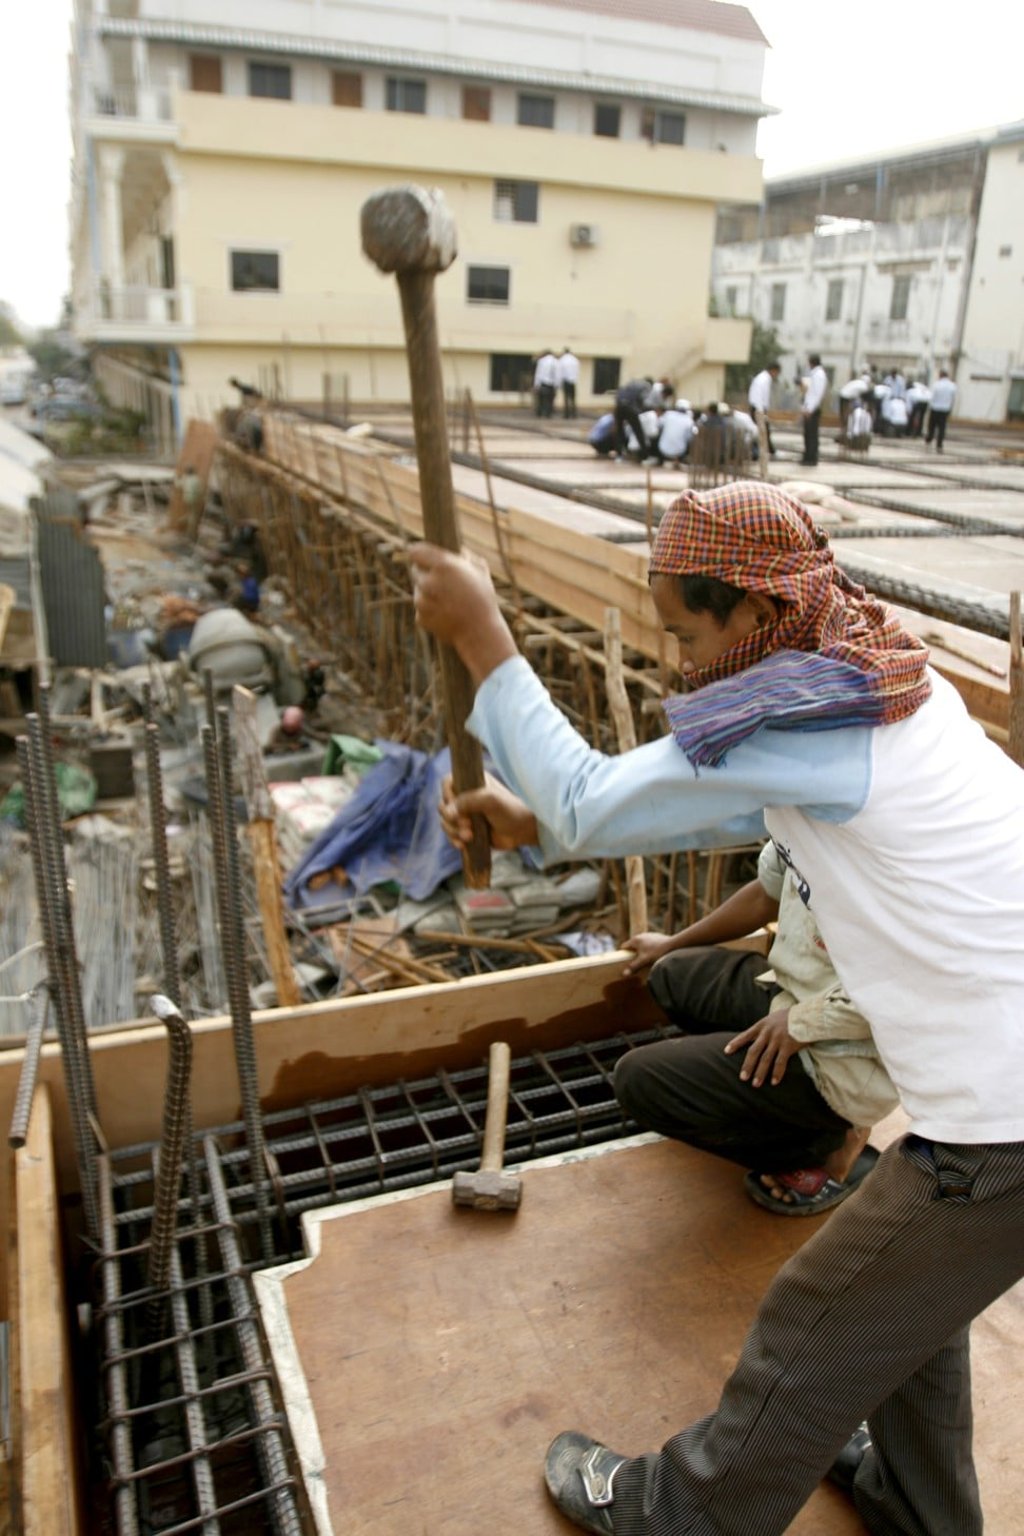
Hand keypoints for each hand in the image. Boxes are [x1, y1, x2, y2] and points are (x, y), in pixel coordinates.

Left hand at [407, 543, 516, 681]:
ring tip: (448, 601)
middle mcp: (428, 582)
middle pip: (415, 571)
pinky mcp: (420, 617)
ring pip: (418, 591)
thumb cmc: (483, 599)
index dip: (419, 553)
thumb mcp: (480, 570)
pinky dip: (430, 611)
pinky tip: (446, 614)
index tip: (422, 555)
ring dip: (428, 593)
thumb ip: (466, 556)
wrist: (480, 632)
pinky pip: (421, 609)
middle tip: (442, 581)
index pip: (415, 551)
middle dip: (426, 573)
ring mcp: (421, 601)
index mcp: (442, 565)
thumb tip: (458, 552)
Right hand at [439, 772, 537, 851]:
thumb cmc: (510, 810)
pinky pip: (451, 834)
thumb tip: (447, 812)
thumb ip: (468, 801)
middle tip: (467, 826)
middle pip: (443, 805)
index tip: (454, 806)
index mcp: (471, 782)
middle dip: (451, 819)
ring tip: (469, 837)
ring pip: (446, 821)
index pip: (447, 783)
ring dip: (453, 831)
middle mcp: (466, 796)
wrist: (523, 831)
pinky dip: (453, 839)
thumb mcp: (490, 800)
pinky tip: (462, 845)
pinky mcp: (467, 830)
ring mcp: (466, 814)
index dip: (447, 795)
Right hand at [621, 932, 672, 975]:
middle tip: (636, 963)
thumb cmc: (657, 952)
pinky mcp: (657, 936)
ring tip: (647, 960)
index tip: (625, 962)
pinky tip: (655, 955)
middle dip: (633, 954)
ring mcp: (649, 935)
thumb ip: (633, 967)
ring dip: (642, 951)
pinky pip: (650, 943)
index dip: (623, 955)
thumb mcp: (644, 961)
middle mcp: (641, 935)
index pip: (624, 947)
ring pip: (642, 944)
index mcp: (635, 940)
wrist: (673, 945)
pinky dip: (650, 949)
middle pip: (633, 946)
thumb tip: (623, 974)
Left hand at [724, 1007, 799, 1086]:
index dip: (735, 1043)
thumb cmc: (790, 1017)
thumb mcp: (773, 1018)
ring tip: (755, 1084)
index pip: (745, 1035)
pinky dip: (777, 1073)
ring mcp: (777, 1040)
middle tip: (742, 1078)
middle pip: (753, 1051)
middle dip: (747, 1065)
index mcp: (762, 1025)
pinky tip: (774, 1082)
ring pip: (765, 1059)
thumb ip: (765, 1028)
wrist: (807, 1015)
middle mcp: (767, 1033)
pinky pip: (780, 1062)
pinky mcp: (788, 1046)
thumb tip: (758, 1038)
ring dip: (760, 1073)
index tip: (726, 1051)